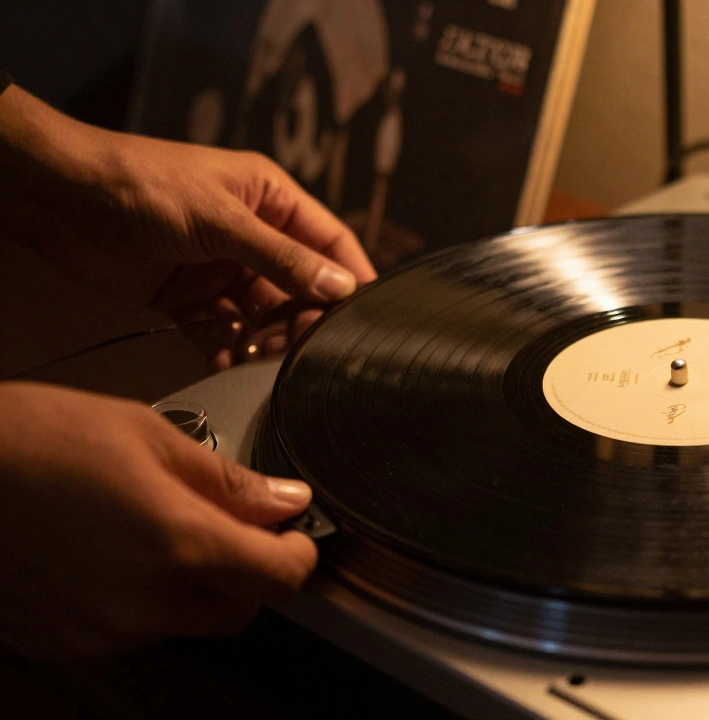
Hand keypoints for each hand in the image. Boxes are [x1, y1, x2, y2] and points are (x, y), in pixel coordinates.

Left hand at [0, 85, 376, 368]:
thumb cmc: (137, 182)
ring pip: (262, 315)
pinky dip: (227, 348)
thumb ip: (282, 258)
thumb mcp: (221, 220)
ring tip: (256, 352)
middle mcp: (251, 234)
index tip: (361, 316)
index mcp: (270, 199)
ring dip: (263, 338)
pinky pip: (222, 330)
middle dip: (301, 317)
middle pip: (299, 287)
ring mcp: (219, 266)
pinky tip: (226, 357)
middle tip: (299, 342)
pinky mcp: (188, 296)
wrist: (58, 199)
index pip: (330, 242)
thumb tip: (339, 286)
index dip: (350, 278)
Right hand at [0, 382, 317, 658]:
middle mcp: (144, 602)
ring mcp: (101, 631)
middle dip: (248, 572)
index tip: (292, 534)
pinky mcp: (64, 642)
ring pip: (185, 622)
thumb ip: (228, 481)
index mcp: (179, 544)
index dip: (297, 554)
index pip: (281, 580)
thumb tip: (285, 501)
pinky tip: (110, 553)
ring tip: (150, 527)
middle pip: (240, 610)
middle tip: (227, 525)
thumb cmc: (35, 438)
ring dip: (192, 586)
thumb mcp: (149, 435)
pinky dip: (140, 600)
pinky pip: (131, 631)